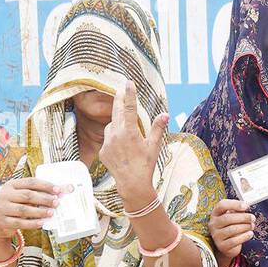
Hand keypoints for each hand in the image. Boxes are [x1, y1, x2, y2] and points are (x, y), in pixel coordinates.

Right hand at [0, 177, 59, 240]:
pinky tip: (42, 223)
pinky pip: (20, 223)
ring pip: (24, 209)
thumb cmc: (17, 206)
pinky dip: (32, 223)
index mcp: (11, 185)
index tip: (58, 190)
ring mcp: (2, 208)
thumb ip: (42, 193)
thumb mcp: (25, 197)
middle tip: (57, 202)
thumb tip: (67, 189)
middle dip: (44, 199)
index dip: (45, 185)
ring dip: (39, 211)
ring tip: (51, 213)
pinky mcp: (3, 221)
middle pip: (27, 195)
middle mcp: (5, 195)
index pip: (30, 182)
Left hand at [99, 80, 168, 199]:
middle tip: (120, 90)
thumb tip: (165, 114)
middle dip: (119, 100)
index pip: (129, 108)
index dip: (129, 94)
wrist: (132, 184)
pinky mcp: (103, 150)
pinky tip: (122, 147)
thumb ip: (158, 128)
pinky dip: (114, 138)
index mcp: (129, 131)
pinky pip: (108, 138)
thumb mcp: (154, 146)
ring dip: (117, 122)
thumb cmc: (145, 165)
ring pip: (111, 125)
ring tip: (127, 129)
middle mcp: (115, 134)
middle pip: (117, 111)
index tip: (128, 82)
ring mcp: (107, 142)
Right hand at [211, 198, 256, 266]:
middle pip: (228, 218)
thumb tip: (245, 206)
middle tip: (253, 218)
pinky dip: (244, 236)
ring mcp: (216, 236)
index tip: (246, 206)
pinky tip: (250, 234)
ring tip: (252, 226)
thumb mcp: (233, 217)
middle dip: (243, 217)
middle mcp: (213, 224)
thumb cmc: (232, 227)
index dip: (234, 204)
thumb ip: (238, 211)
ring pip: (232, 229)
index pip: (221, 205)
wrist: (228, 245)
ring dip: (245, 227)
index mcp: (215, 214)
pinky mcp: (222, 246)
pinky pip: (234, 240)